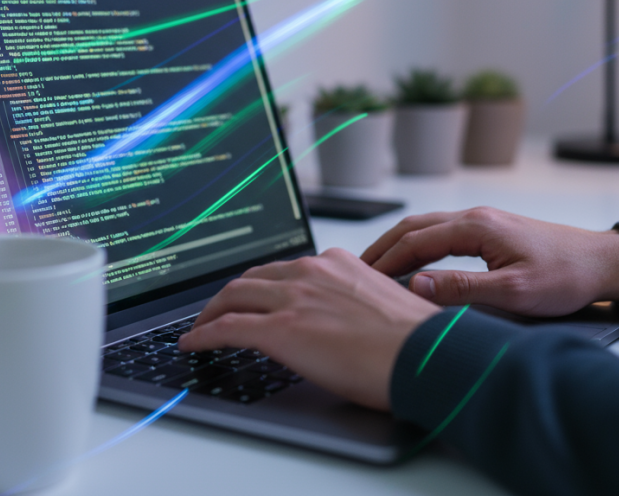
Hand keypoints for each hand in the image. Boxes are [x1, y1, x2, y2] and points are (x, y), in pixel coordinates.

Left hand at [178, 248, 439, 410]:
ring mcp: (292, 299)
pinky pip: (227, 327)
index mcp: (336, 263)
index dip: (261, 284)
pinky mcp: (280, 329)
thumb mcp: (380, 303)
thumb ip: (352, 301)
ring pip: (233, 296)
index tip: (253, 295)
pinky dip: (204, 334)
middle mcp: (310, 272)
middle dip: (229, 295)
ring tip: (202, 326)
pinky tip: (194, 343)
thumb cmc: (414, 340)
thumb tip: (341, 321)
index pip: (284, 269)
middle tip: (218, 310)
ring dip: (211, 312)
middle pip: (252, 278)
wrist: (424, 355)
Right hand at [361, 207, 618, 316]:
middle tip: (356, 269)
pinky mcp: (491, 231)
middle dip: (382, 247)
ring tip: (376, 266)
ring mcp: (483, 221)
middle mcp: (475, 217)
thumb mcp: (513, 292)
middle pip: (413, 226)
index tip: (360, 277)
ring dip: (398, 244)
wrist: (604, 263)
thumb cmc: (566, 277)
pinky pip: (442, 233)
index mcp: (476, 226)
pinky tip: (414, 262)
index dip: (384, 260)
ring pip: (426, 227)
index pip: (414, 240)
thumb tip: (415, 286)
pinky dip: (418, 245)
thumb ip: (461, 289)